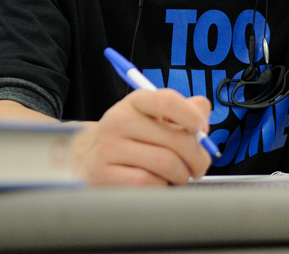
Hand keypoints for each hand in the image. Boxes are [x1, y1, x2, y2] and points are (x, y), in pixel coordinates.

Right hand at [71, 89, 212, 185]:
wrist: (85, 158)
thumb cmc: (131, 138)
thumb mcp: (154, 117)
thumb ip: (185, 112)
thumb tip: (204, 119)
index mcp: (136, 102)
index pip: (167, 101)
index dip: (191, 115)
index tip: (202, 129)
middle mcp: (119, 120)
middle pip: (175, 138)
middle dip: (198, 156)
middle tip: (200, 166)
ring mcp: (108, 148)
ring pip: (166, 163)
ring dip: (182, 174)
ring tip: (180, 176)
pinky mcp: (102, 175)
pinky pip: (148, 183)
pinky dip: (162, 187)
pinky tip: (159, 184)